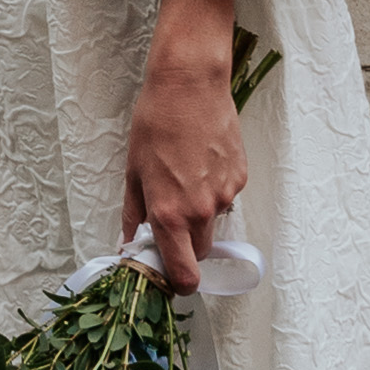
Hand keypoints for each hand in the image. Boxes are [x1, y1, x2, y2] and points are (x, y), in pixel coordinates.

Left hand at [125, 39, 247, 295]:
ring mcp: (225, 195)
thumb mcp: (133, 170)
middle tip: (170, 217)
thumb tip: (130, 240)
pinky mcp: (240, 177)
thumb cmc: (155, 124)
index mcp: (170, 214)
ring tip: (185, 177)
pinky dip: (214, 190)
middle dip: (186, 244)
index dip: (179, 283)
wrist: (190, 86)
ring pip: (213, 222)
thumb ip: (134, 212)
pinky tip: (201, 162)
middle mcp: (201, 211)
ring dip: (199, 214)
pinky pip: (225, 197)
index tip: (172, 278)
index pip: (185, 274)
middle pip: (199, 250)